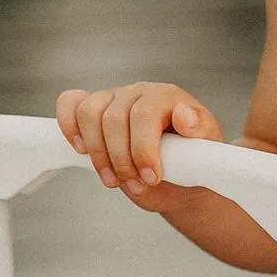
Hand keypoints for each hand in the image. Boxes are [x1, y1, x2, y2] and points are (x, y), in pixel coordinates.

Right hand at [56, 83, 225, 213]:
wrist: (181, 176)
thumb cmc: (193, 161)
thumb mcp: (207, 151)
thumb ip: (201, 132)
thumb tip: (184, 115)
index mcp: (170, 97)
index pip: (144, 113)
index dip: (143, 149)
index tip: (151, 177)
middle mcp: (140, 92)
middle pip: (113, 118)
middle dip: (121, 159)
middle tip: (137, 184)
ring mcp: (115, 98)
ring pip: (89, 113)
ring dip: (97, 153)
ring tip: (113, 179)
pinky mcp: (95, 109)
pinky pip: (71, 103)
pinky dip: (69, 126)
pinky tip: (81, 150)